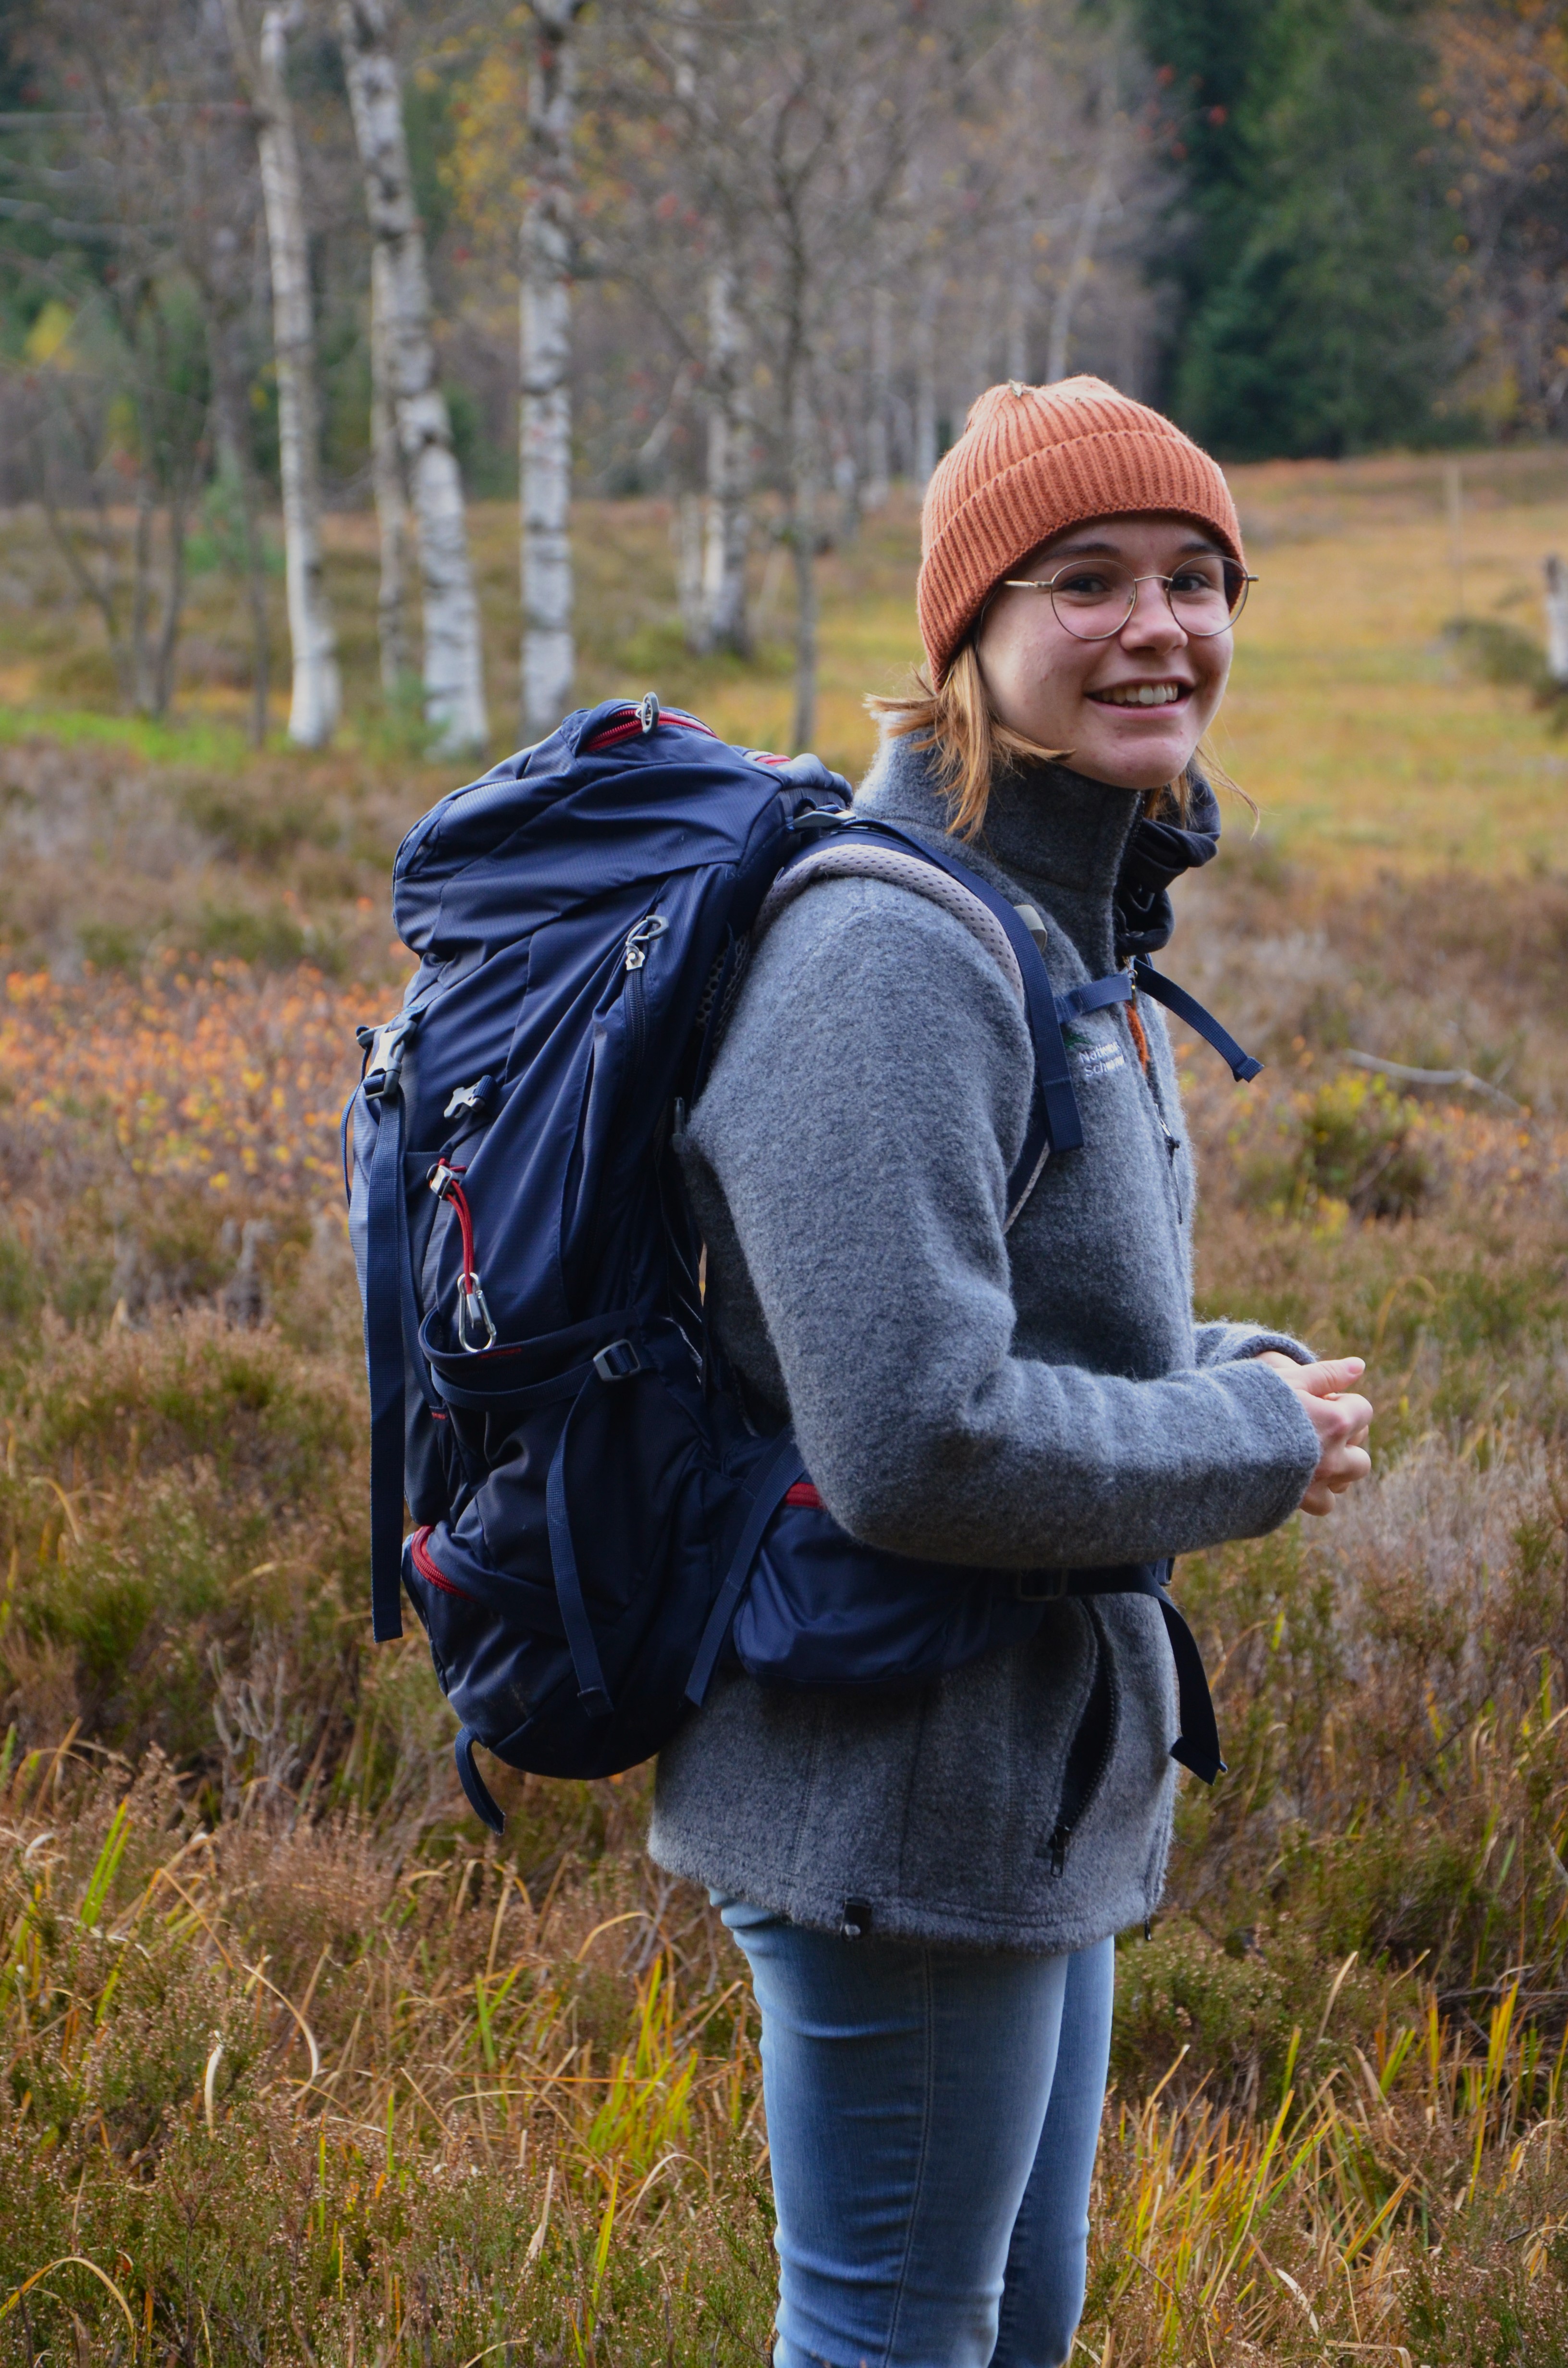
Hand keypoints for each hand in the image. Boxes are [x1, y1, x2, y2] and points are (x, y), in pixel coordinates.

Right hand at [1254, 1352, 1372, 1515]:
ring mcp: (1318, 1482)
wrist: (1216, 1440)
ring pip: (1345, 1483)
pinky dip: (1318, 1492)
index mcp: (1335, 1421)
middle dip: (1347, 1443)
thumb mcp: (1289, 1379)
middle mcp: (1333, 1456)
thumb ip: (1327, 1373)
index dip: (1343, 1404)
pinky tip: (1299, 1477)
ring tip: (1310, 1456)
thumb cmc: (1251, 1402)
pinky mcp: (1299, 1501)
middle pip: (1361, 1456)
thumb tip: (1360, 1365)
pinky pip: (1324, 1504)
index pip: (1363, 1411)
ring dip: (1336, 1471)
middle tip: (1318, 1431)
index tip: (1321, 1402)